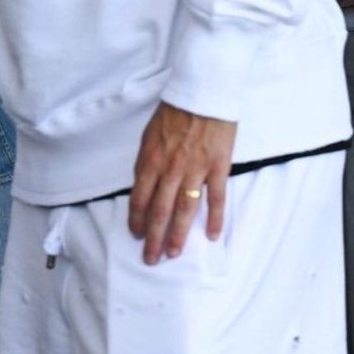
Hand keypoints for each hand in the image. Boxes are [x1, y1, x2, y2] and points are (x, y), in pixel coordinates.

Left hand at [129, 102, 236, 264]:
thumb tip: (141, 186)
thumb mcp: (149, 135)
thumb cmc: (173, 114)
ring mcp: (196, 169)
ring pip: (185, 209)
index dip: (136, 219)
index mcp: (151, 160)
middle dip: (153, 237)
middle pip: (160, 210)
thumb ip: (146, 162)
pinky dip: (215, 219)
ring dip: (179, 234)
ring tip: (174, 253)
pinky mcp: (218, 167)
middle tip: (151, 258)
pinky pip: (216, 198)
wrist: (202, 95)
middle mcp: (171, 168)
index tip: (135, 235)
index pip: (139, 197)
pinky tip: (213, 236)